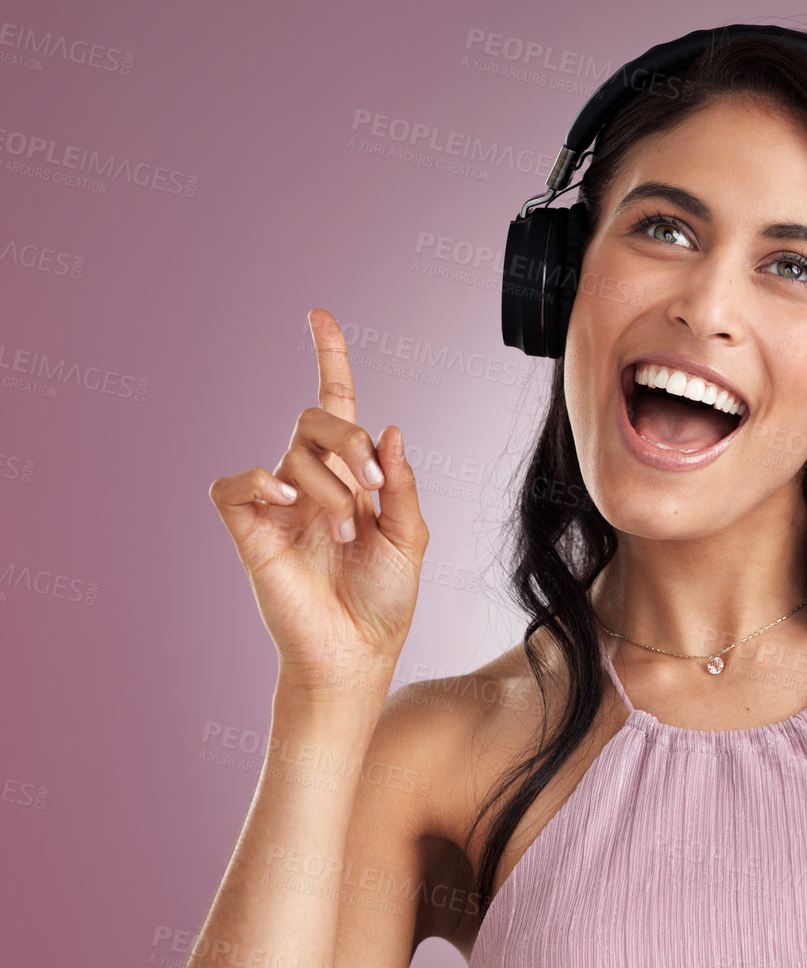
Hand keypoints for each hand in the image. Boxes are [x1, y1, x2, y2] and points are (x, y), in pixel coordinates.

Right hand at [208, 309, 428, 691]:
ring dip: (331, 488)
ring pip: (292, 452)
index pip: (336, 403)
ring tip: (346, 534)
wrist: (358, 652)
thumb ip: (401, 483)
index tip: (319, 315)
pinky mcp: (250, 530)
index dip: (328, 357)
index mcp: (352, 475)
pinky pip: (235, 483)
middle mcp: (312, 481)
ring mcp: (279, 504)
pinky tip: (289, 504)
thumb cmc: (384, 600)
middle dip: (349, 440)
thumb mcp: (411, 537)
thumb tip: (390, 428)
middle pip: (317, 417)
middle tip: (374, 485)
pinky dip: (261, 482)